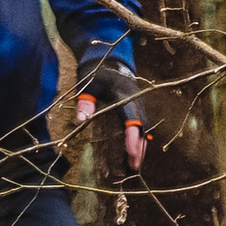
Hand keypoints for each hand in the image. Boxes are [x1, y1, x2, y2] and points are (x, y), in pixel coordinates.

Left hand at [73, 55, 145, 172]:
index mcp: (124, 94)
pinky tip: (136, 153)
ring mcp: (138, 103)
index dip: (131, 137)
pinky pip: (141, 125)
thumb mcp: (87, 84)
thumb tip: (81, 120)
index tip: (130, 154)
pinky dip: (140, 139)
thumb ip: (85, 102)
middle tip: (134, 167)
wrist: (109, 58)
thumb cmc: (95, 71)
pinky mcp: (136, 106)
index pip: (132, 119)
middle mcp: (135, 100)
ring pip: (144, 128)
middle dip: (138, 148)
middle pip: (142, 127)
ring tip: (135, 167)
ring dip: (141, 146)